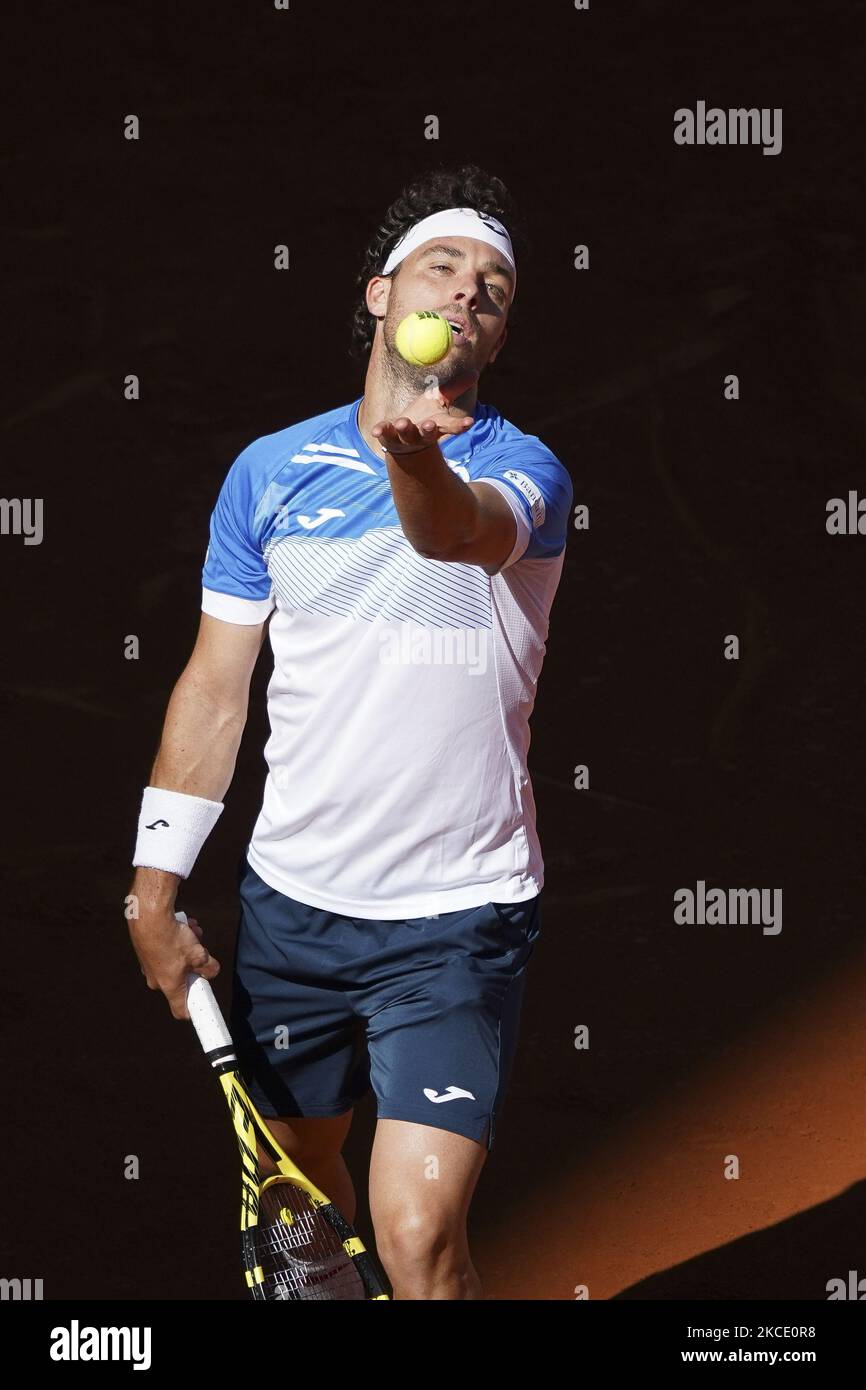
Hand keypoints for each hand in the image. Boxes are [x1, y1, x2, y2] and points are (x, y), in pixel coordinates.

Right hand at [129, 906, 219, 1020]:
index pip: (180, 1010)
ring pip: (176, 960)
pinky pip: (166, 949)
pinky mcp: (146, 951)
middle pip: (183, 979)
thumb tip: (212, 970)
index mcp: (169, 986)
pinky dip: (176, 939)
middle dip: (194, 964)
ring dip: (188, 948)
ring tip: (193, 932)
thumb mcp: (199, 954)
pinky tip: (183, 925)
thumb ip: (209, 966)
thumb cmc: (171, 938)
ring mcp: (149, 965)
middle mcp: (156, 979)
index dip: (193, 1010)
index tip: (202, 1003)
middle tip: (200, 952)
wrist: (148, 917)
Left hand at [372, 370, 478, 455]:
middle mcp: (423, 433)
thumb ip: (454, 388)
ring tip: (404, 423)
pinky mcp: (389, 436)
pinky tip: (376, 431)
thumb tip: (475, 372)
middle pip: (428, 432)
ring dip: (405, 428)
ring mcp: (405, 436)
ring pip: (407, 433)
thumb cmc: (425, 417)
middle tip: (431, 424)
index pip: (452, 426)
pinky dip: (381, 431)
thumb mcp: (440, 402)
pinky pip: (385, 433)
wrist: (404, 443)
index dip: (460, 425)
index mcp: (438, 425)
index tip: (470, 422)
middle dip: (429, 429)